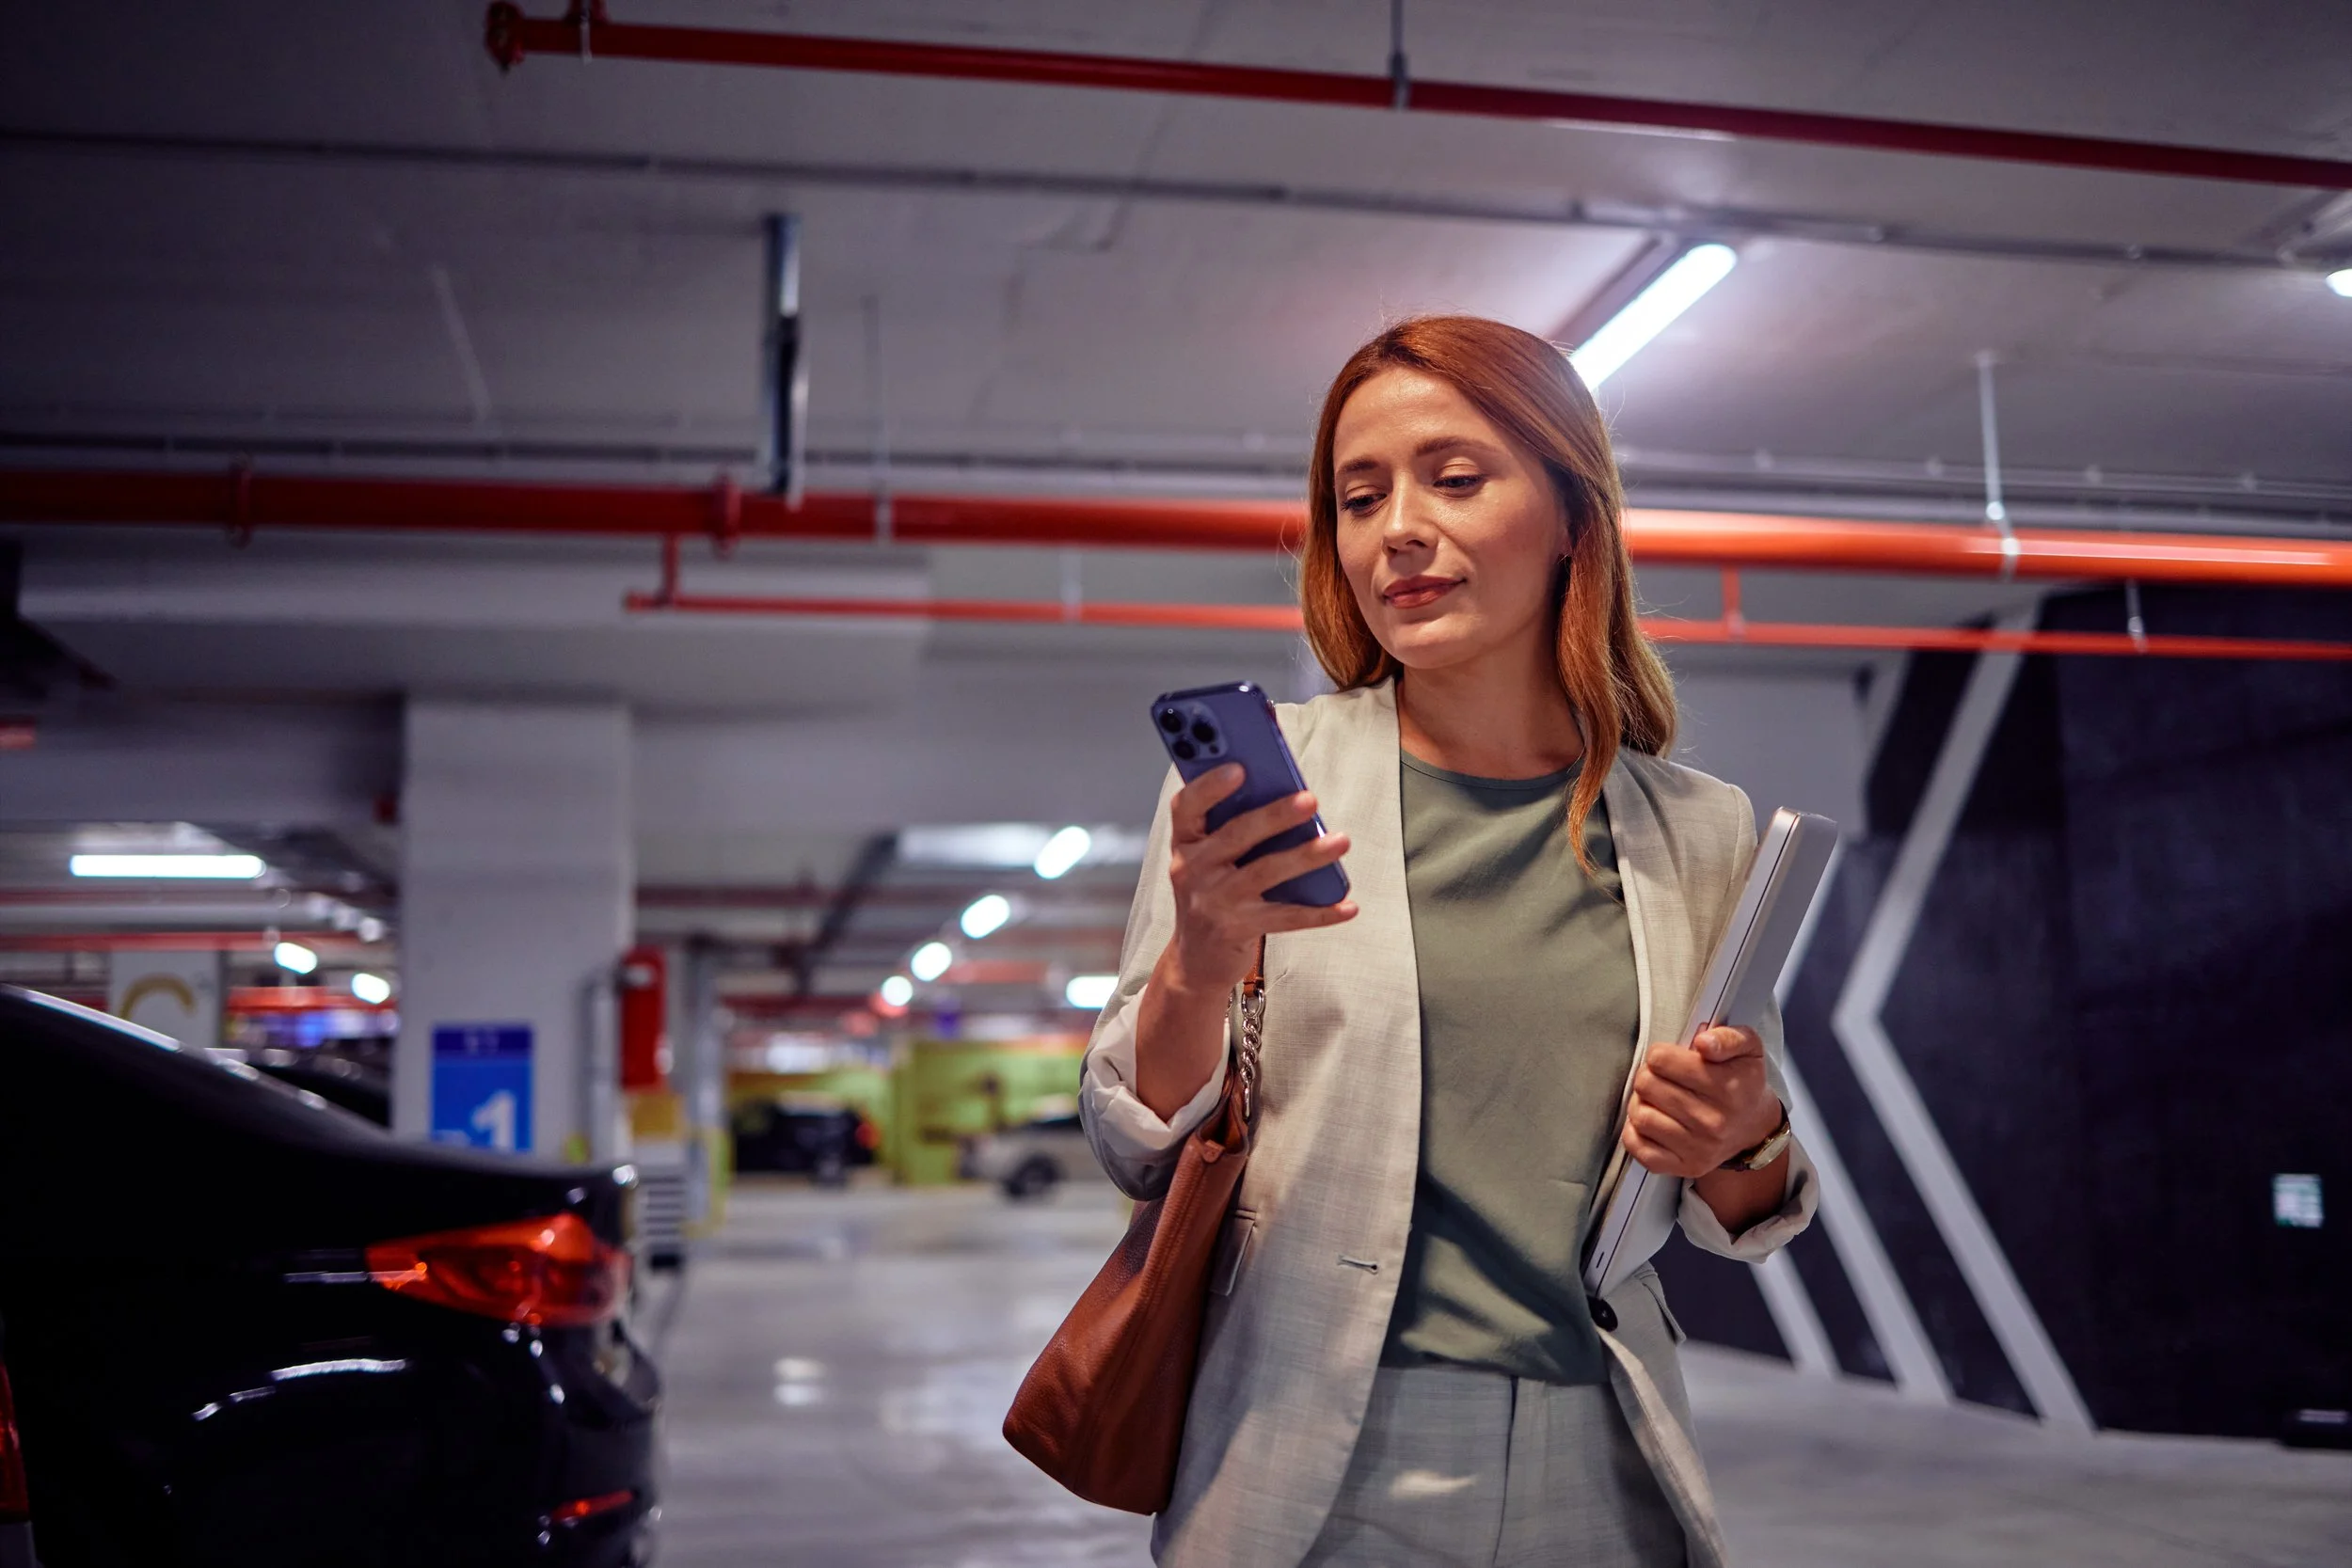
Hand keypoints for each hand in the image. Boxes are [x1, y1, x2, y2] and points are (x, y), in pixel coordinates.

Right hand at [1162, 764, 1355, 994]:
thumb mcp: (1208, 860)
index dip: (1210, 786)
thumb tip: (1287, 797)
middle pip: (1236, 835)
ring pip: (1265, 872)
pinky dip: (1320, 912)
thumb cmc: (1212, 895)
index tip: (1239, 768)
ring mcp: (1212, 902)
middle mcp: (1191, 870)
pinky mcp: (1235, 930)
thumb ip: (1233, 829)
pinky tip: (1348, 906)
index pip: (1187, 806)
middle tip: (1310, 800)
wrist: (1196, 960)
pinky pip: (1285, 917)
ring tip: (1341, 841)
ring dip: (1307, 856)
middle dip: (1275, 815)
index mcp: (1185, 843)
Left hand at [1622, 1025, 1781, 1179]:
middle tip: (1661, 1078)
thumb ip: (1727, 1037)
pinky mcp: (1686, 1166)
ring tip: (1656, 1099)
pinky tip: (1652, 1121)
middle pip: (1646, 1085)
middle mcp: (1714, 1121)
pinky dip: (1635, 1132)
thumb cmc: (1743, 1082)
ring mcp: (1699, 1148)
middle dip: (1648, 1076)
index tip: (1669, 1059)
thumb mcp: (1748, 1048)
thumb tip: (1703, 1043)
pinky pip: (1638, 1147)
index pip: (1661, 1060)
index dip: (1660, 1054)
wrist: (1754, 1128)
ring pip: (1640, 1116)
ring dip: (1641, 1102)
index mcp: (1728, 1087)